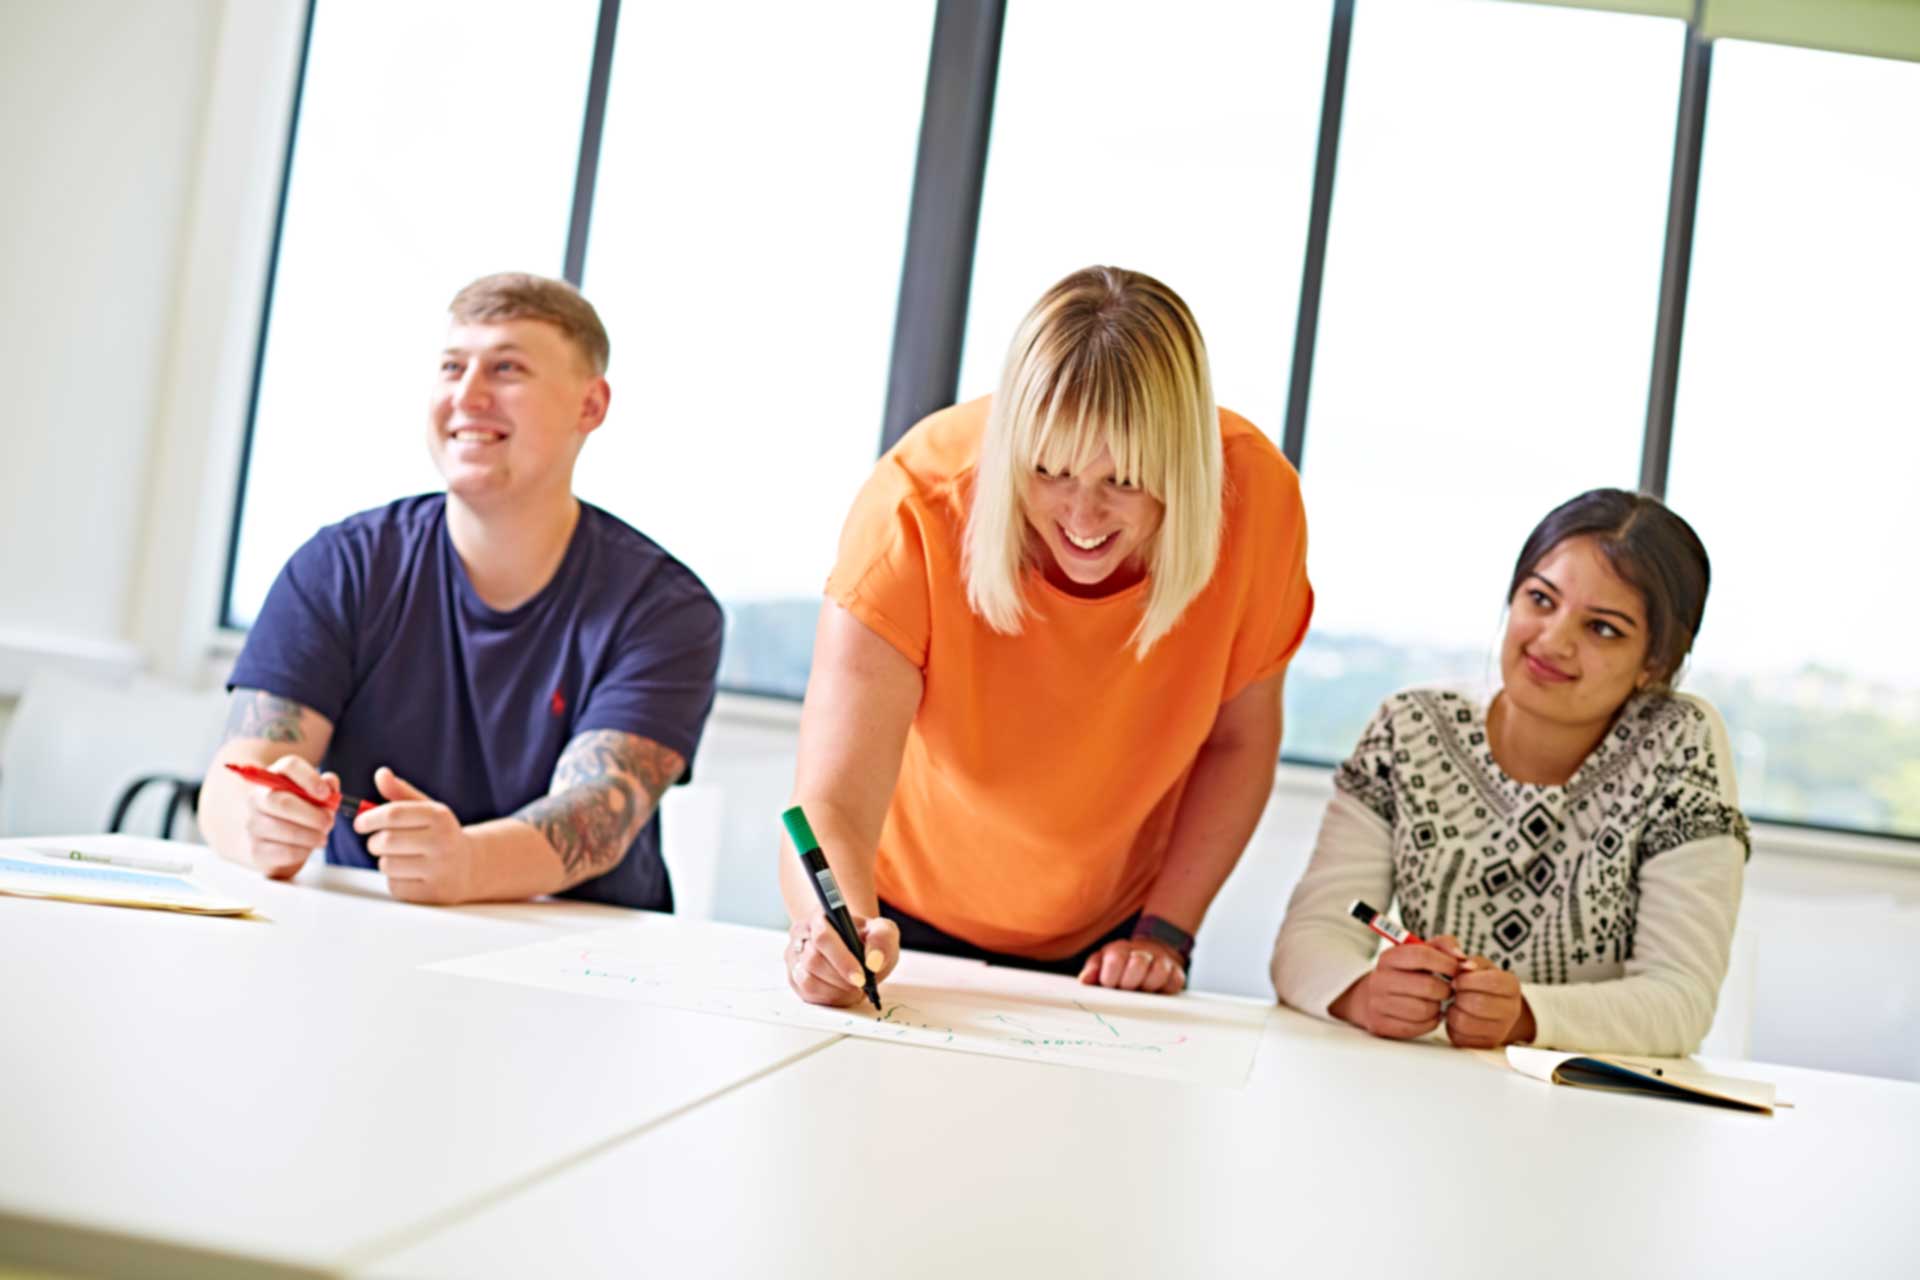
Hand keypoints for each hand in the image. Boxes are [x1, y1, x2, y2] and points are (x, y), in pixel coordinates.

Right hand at [239, 755, 339, 879]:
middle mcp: (258, 797)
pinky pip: (283, 851)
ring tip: (321, 837)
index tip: (326, 795)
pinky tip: (308, 848)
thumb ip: (326, 787)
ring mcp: (253, 823)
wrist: (274, 843)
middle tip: (328, 823)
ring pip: (284, 829)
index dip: (310, 778)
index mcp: (275, 777)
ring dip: (310, 835)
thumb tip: (330, 782)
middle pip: (283, 802)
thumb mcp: (316, 797)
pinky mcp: (255, 849)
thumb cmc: (300, 814)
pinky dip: (302, 851)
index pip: (289, 766)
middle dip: (313, 815)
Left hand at [353, 767, 476, 904]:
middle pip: (386, 841)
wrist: (471, 866)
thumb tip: (381, 774)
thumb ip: (401, 793)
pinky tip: (409, 874)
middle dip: (374, 842)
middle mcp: (443, 842)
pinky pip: (395, 885)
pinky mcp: (432, 893)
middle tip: (377, 842)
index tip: (360, 823)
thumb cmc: (440, 834)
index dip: (369, 818)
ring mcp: (440, 870)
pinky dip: (395, 880)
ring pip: (387, 865)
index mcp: (440, 817)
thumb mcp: (427, 810)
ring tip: (398, 858)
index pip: (394, 814)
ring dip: (384, 861)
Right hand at [786, 911, 898, 1007]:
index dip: (842, 959)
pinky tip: (842, 992)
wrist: (855, 948)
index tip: (861, 977)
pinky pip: (805, 992)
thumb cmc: (867, 939)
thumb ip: (882, 939)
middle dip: (841, 978)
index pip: (822, 936)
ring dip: (835, 989)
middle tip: (861, 986)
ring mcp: (794, 955)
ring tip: (854, 989)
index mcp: (821, 916)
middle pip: (813, 960)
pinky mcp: (794, 976)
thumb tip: (873, 961)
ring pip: (807, 978)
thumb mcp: (883, 931)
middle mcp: (802, 933)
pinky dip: (828, 997)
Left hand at [1077, 939, 1186, 993]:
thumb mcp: (1102, 964)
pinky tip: (1156, 991)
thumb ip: (1092, 971)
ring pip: (1158, 971)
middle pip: (1138, 963)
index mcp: (1120, 950)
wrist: (1149, 954)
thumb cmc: (1121, 964)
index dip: (1111, 977)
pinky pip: (1175, 981)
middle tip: (1125, 989)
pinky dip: (1165, 989)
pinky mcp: (1176, 972)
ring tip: (1141, 990)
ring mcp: (1161, 961)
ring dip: (1148, 986)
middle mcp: (1141, 952)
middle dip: (1129, 982)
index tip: (1109, 986)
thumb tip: (1085, 981)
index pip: (1115, 959)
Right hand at [1336, 934, 1464, 1038]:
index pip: (1422, 955)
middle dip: (1445, 990)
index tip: (1456, 969)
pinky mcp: (1381, 1024)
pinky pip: (1419, 1027)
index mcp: (1389, 958)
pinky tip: (1427, 1014)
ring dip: (1438, 1007)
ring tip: (1435, 1002)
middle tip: (1446, 990)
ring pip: (1425, 1009)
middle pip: (1428, 986)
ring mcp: (1377, 1003)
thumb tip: (1465, 962)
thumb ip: (1444, 947)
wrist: (1370, 998)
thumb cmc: (1404, 974)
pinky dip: (1430, 1022)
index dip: (1446, 963)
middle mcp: (1379, 979)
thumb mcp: (1419, 953)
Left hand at [1446, 955, 1533, 1047]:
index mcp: (1512, 986)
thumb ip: (1471, 961)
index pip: (1491, 981)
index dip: (1467, 980)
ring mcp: (1501, 1030)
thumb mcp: (1480, 966)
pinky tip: (1457, 1016)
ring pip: (1465, 1022)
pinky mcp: (1486, 1044)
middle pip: (1478, 1003)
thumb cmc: (1481, 983)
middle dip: (1458, 996)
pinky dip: (1451, 1026)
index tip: (1456, 979)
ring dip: (1452, 1011)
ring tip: (1454, 1004)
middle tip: (1453, 993)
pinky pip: (1460, 1037)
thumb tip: (1465, 964)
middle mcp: (1512, 1010)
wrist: (1493, 1009)